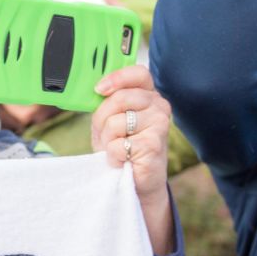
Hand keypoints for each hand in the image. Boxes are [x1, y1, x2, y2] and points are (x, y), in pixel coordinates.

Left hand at [91, 65, 174, 253]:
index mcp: (148, 96)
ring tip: (118, 148)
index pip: (138, 74)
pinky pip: (118, 143)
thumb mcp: (109, 120)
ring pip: (115, 122)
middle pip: (119, 98)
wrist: (133, 181)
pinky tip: (123, 159)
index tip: (100, 89)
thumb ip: (106, 102)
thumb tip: (96, 88)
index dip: (117, 78)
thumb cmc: (121, 148)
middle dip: (103, 119)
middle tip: (108, 135)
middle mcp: (159, 106)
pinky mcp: (154, 144)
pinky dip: (113, 154)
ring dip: (108, 139)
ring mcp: (160, 124)